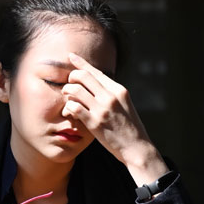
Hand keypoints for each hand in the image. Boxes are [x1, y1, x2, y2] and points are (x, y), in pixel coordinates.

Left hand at [61, 52, 168, 184]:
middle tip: (68, 86)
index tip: (70, 56)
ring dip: (67, 92)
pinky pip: (73, 107)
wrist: (136, 147)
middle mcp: (110, 96)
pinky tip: (70, 112)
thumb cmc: (128, 128)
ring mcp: (102, 109)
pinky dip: (68, 107)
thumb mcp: (124, 104)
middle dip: (71, 78)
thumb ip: (111, 94)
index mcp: (118, 89)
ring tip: (68, 99)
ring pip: (75, 89)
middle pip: (82, 76)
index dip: (80, 63)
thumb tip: (96, 84)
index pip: (95, 71)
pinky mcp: (94, 123)